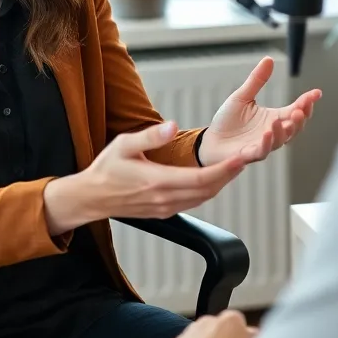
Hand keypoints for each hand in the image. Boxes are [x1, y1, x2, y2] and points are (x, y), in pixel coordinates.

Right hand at [43, 122, 245, 234]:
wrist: (91, 198)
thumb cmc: (106, 170)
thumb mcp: (124, 145)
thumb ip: (150, 136)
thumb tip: (171, 125)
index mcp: (158, 181)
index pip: (202, 178)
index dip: (226, 169)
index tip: (241, 158)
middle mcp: (165, 199)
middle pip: (208, 190)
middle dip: (230, 175)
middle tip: (245, 159)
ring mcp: (165, 208)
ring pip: (203, 198)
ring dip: (220, 183)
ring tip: (234, 167)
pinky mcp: (164, 211)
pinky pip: (193, 202)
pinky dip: (207, 190)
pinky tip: (213, 179)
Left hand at [197, 56, 321, 165]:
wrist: (211, 140)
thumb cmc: (228, 121)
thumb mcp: (243, 96)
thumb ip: (257, 80)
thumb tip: (269, 59)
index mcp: (274, 118)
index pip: (295, 110)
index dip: (307, 103)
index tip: (316, 93)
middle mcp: (273, 133)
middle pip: (294, 128)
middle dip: (300, 119)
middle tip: (301, 109)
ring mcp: (263, 145)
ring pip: (280, 141)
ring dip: (284, 131)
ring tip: (281, 120)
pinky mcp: (249, 154)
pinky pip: (262, 151)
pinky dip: (266, 142)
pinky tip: (267, 132)